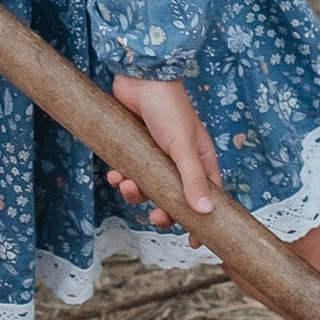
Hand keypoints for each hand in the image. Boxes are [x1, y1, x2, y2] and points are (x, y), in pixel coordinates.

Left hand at [106, 75, 219, 230]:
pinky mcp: (134, 148)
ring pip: (147, 188)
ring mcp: (156, 155)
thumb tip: (205, 212)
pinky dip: (120, 178)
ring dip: (135, 192)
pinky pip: (128, 173)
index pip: (206, 197)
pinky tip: (113, 174)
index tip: (194, 242)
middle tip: (154, 217)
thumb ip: (193, 179)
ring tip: (124, 184)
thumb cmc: (168, 108)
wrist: (139, 76)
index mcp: (200, 160)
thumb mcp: (183, 147)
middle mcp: (180, 161)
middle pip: (174, 198)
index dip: (201, 220)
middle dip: (162, 210)